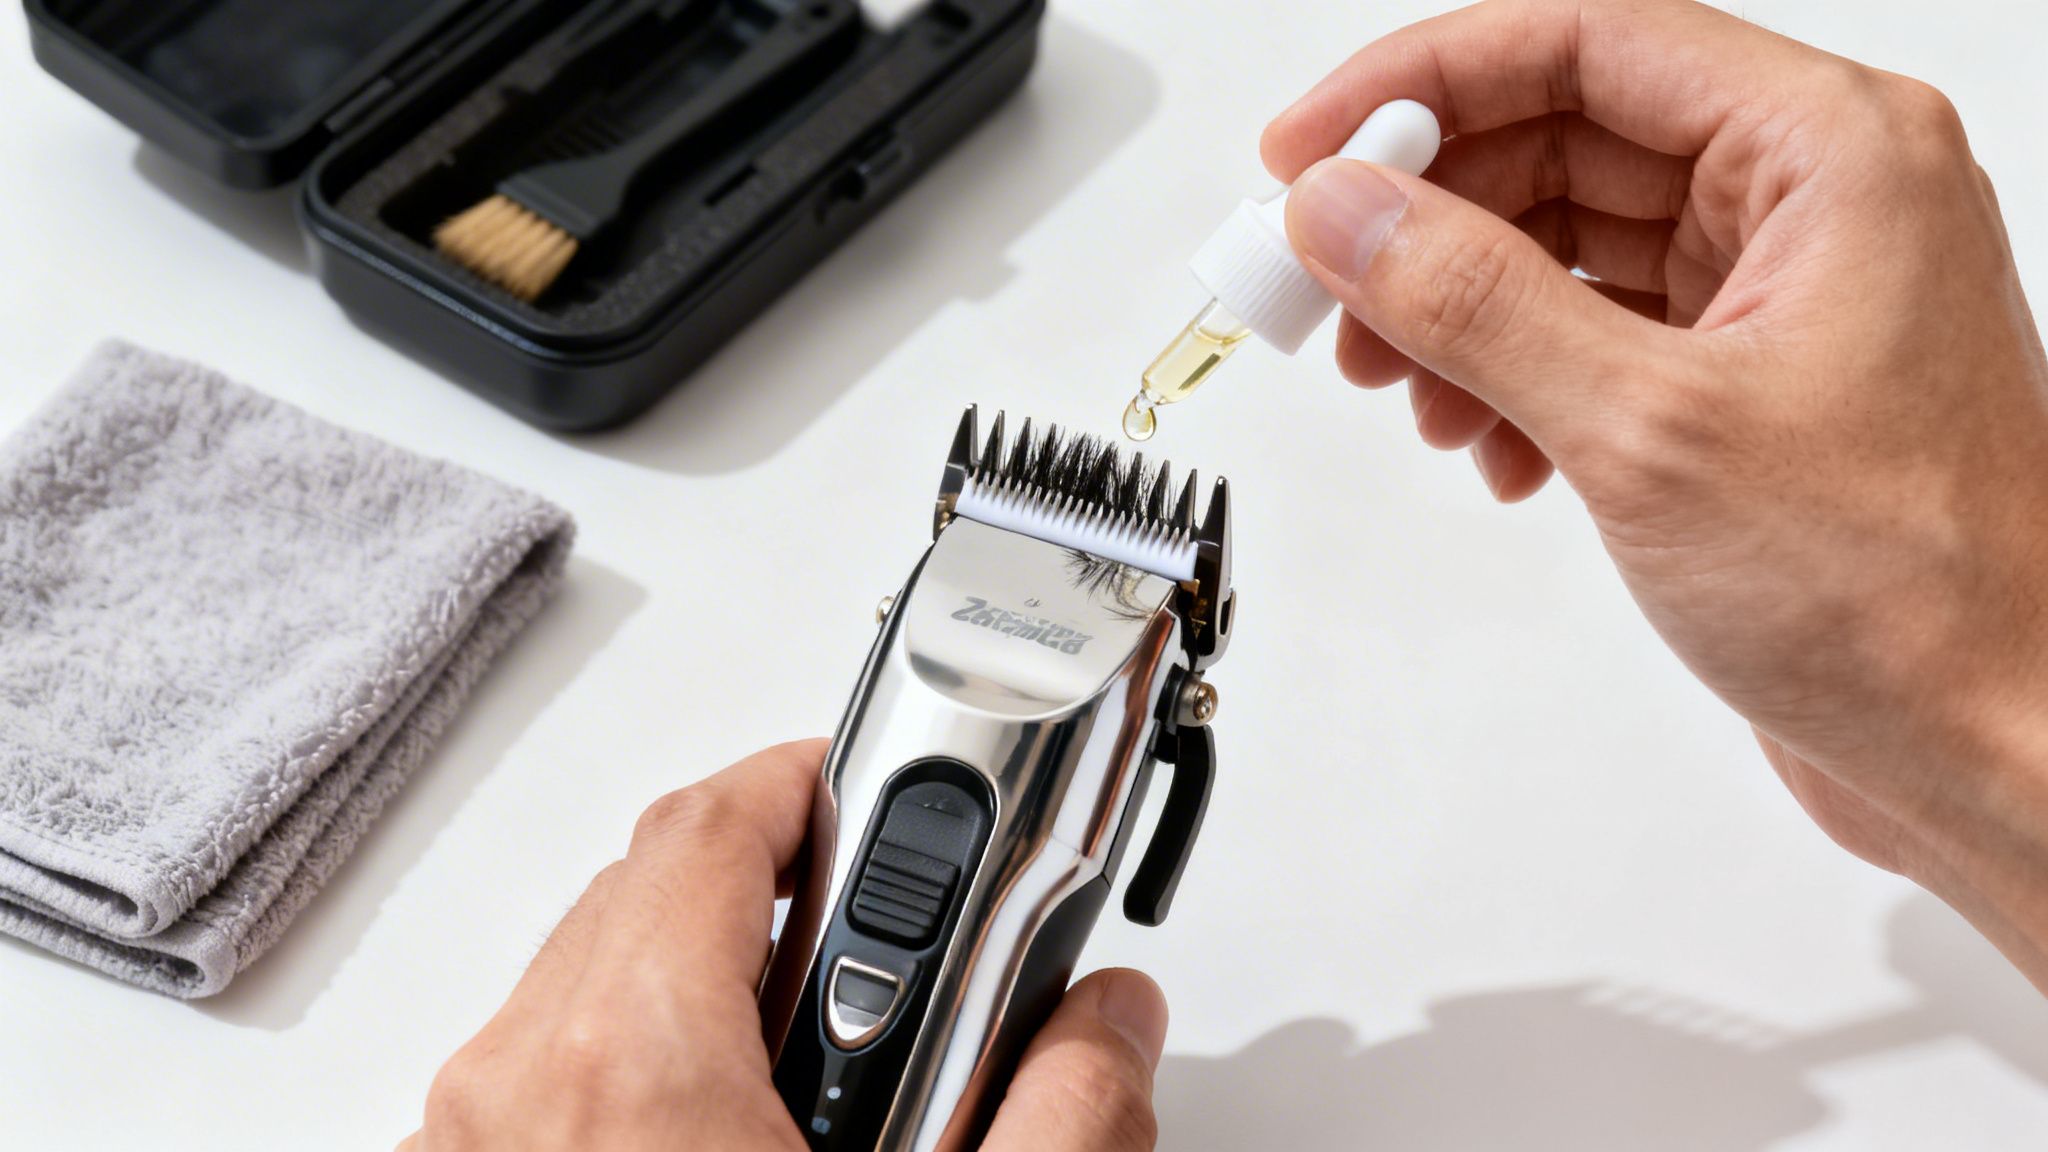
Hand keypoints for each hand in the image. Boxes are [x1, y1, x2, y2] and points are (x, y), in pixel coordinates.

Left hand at [398, 741, 1168, 1150]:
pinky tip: (738, 1148)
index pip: (718, 825)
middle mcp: (515, 1093)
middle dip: (787, 890)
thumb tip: (1107, 1020)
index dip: (822, 783)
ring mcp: (468, 1148)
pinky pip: (552, 1071)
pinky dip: (645, 1063)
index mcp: (630, 1070)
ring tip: (827, 1086)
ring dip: (717, 983)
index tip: (892, 800)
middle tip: (893, 954)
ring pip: (596, 980)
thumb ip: (1062, 1116)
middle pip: (654, 888)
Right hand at [1267, 0, 2047, 985]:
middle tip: (1322, 283)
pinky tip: (1486, 448)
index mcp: (1830, 154)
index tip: (1310, 148)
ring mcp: (1779, 295)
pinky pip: (1592, 332)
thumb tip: (1349, 211)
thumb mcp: (1648, 429)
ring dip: (1459, 308)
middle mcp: (1812, 203)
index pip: (1585, 45)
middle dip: (1427, 215)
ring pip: (1566, 242)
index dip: (1424, 84)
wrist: (1996, 748)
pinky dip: (1512, 377)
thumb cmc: (1911, 595)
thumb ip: (1476, 301)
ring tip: (1403, 389)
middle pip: (1564, 139)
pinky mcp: (1744, 385)